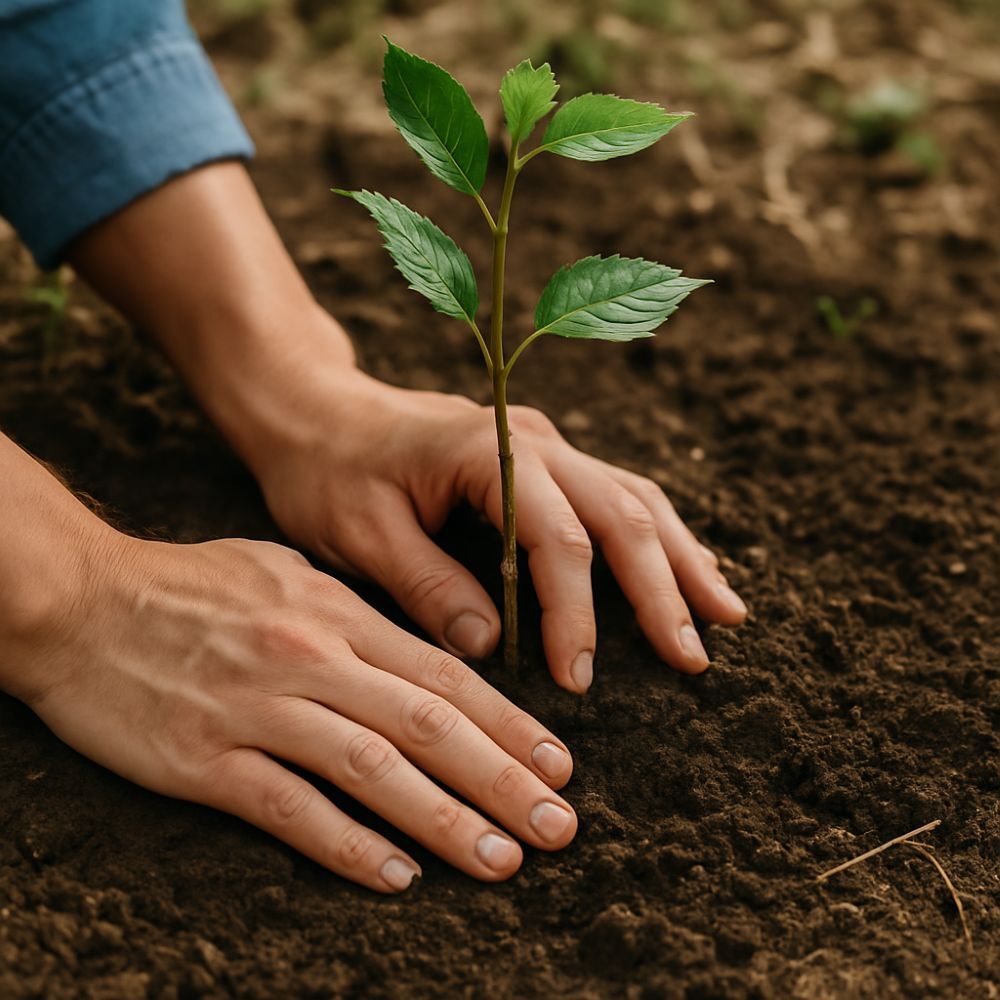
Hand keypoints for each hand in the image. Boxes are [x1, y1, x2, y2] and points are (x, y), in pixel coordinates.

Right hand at [19, 531, 576, 891]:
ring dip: (445, 820)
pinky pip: (290, 810)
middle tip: (560, 825)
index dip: (508, 723)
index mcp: (335, 614)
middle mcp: (310, 659)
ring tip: (502, 860)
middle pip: (427, 725)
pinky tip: (397, 877)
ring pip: (373, 770)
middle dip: (502, 779)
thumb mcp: (285, 571)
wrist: (83, 600)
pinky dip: (348, 846)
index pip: (444, 673)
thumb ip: (353, 611)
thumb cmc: (189, 584)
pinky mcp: (205, 761)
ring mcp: (259, 710)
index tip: (558, 764)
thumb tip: (419, 649)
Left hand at [65, 162, 744, 692]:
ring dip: (681, 558)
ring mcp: (543, 443)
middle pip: (620, 511)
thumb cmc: (326, 470)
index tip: (576, 679)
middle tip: (693, 659)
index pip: (557, 537)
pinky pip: (618, 494)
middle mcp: (530, 440)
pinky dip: (657, 538)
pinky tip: (685, 571)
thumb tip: (492, 646)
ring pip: (634, 496)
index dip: (575, 612)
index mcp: (484, 450)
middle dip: (662, 588)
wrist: (314, 409)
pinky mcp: (543, 458)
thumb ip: (425, 585)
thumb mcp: (357, 532)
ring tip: (725, 617)